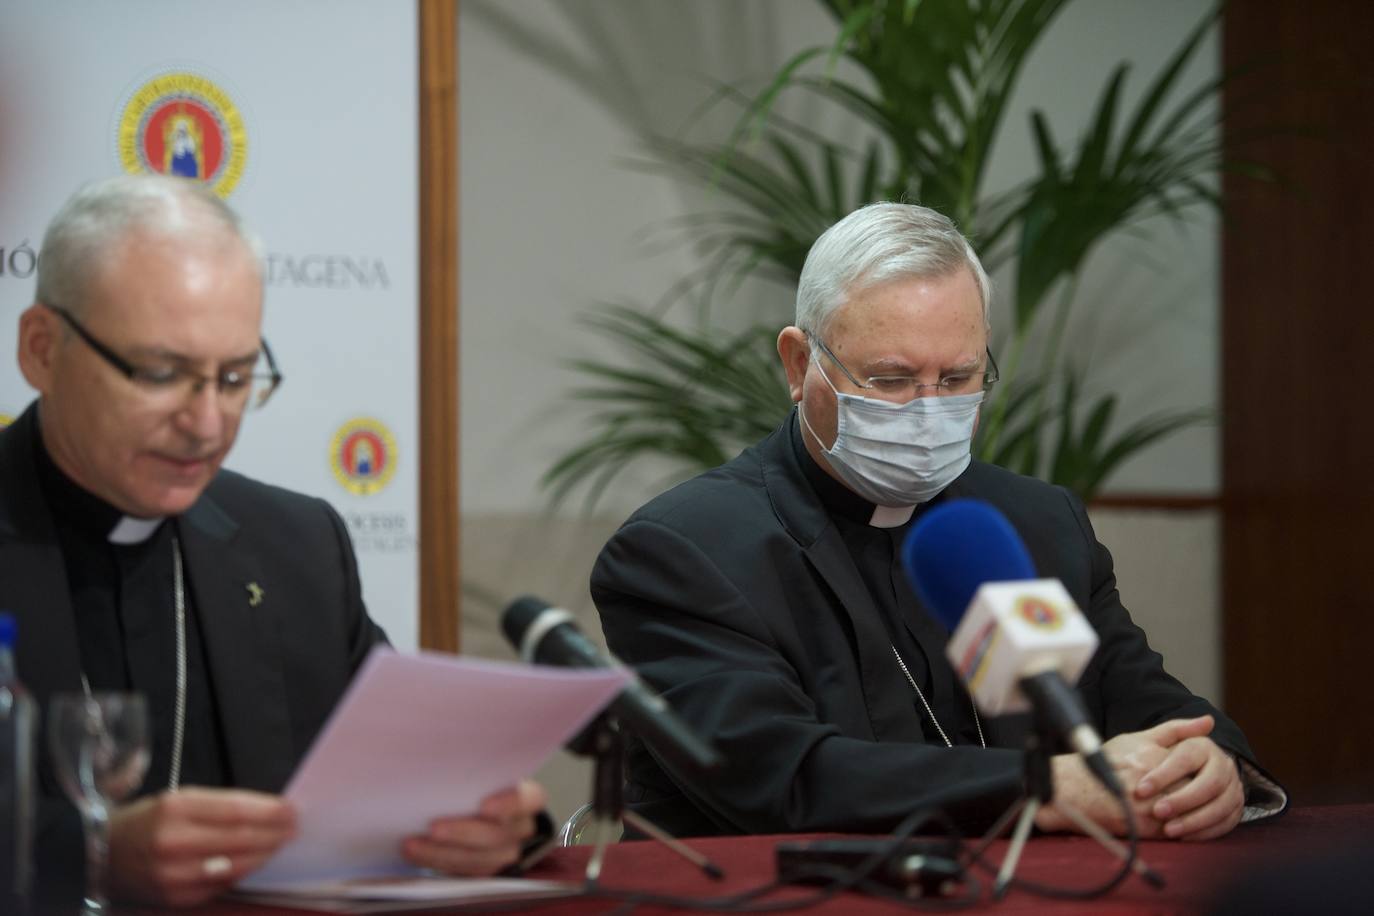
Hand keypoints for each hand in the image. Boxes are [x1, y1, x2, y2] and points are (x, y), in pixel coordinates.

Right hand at [109, 787, 295, 905]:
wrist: (101, 854)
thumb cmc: (147, 821)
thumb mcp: (178, 799)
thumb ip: (219, 806)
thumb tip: (266, 812)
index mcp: (175, 808)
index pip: (236, 810)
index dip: (269, 812)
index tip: (291, 810)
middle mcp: (173, 842)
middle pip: (240, 838)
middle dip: (274, 833)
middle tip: (294, 828)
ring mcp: (174, 874)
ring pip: (236, 865)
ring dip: (265, 854)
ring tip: (281, 844)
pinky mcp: (176, 897)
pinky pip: (221, 885)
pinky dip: (243, 872)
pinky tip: (256, 862)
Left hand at [402, 779, 547, 875]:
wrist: (480, 809)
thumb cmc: (480, 784)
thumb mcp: (484, 773)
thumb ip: (473, 772)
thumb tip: (439, 760)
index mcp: (528, 797)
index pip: (528, 799)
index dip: (508, 804)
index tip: (485, 806)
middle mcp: (521, 827)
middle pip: (497, 835)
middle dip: (463, 833)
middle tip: (434, 828)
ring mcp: (505, 852)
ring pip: (479, 859)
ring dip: (442, 853)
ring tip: (413, 844)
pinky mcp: (485, 869)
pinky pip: (463, 871)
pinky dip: (437, 862)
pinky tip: (416, 852)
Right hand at [1036, 715, 1216, 837]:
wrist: (1074, 789)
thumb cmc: (1107, 761)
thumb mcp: (1138, 738)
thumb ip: (1175, 729)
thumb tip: (1208, 721)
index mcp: (1150, 756)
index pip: (1194, 766)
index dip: (1205, 773)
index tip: (1207, 775)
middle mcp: (1148, 779)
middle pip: (1192, 789)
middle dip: (1202, 794)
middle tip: (1210, 796)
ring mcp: (1145, 805)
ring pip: (1186, 812)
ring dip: (1197, 814)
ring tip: (1200, 811)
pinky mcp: (1141, 827)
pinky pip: (1175, 831)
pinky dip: (1186, 830)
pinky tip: (1185, 824)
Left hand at [1135, 724, 1244, 840]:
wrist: (1181, 775)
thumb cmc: (1161, 757)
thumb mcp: (1159, 740)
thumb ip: (1175, 729)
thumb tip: (1208, 720)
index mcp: (1204, 746)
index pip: (1186, 758)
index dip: (1163, 775)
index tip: (1140, 790)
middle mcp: (1223, 766)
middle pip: (1209, 784)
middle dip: (1182, 800)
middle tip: (1157, 812)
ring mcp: (1233, 789)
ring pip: (1220, 806)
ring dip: (1194, 820)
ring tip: (1169, 830)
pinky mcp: (1235, 809)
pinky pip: (1226, 824)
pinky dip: (1205, 832)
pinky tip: (1184, 838)